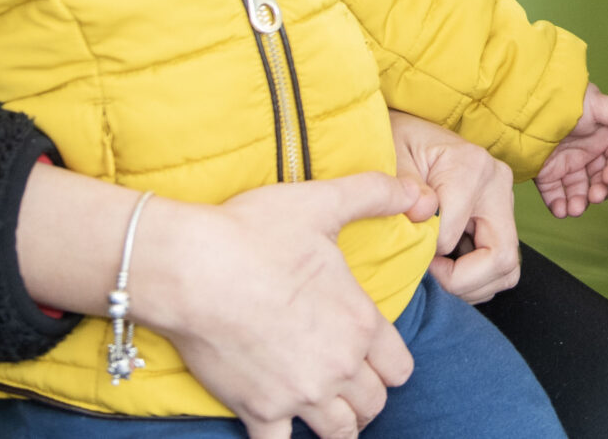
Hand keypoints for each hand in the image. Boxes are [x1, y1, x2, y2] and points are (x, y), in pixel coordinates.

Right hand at [140, 173, 425, 438]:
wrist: (191, 266)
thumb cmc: (254, 233)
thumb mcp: (321, 203)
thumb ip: (374, 194)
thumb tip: (416, 191)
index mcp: (360, 322)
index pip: (399, 367)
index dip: (388, 362)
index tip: (372, 356)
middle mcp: (339, 365)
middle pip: (373, 403)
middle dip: (364, 394)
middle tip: (346, 382)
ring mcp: (300, 394)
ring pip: (341, 432)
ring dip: (337, 422)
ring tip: (324, 409)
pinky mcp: (259, 410)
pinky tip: (280, 428)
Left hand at [388, 110, 519, 303]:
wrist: (413, 133)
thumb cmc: (399, 141)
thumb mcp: (393, 156)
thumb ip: (404, 186)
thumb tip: (423, 213)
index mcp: (471, 167)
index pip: (451, 237)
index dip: (426, 256)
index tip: (408, 251)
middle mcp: (498, 184)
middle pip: (500, 259)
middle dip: (461, 282)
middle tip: (430, 275)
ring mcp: (504, 202)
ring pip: (506, 269)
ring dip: (471, 285)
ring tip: (439, 272)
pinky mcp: (502, 217)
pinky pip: (502, 265)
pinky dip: (477, 279)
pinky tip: (450, 265)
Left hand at [535, 85, 607, 218]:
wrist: (528, 102)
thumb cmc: (566, 99)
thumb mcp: (595, 104)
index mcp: (603, 137)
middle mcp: (587, 153)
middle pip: (599, 180)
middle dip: (599, 191)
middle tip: (594, 196)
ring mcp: (566, 164)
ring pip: (578, 190)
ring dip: (579, 202)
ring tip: (574, 209)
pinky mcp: (546, 173)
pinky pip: (554, 193)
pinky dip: (557, 204)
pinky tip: (559, 210)